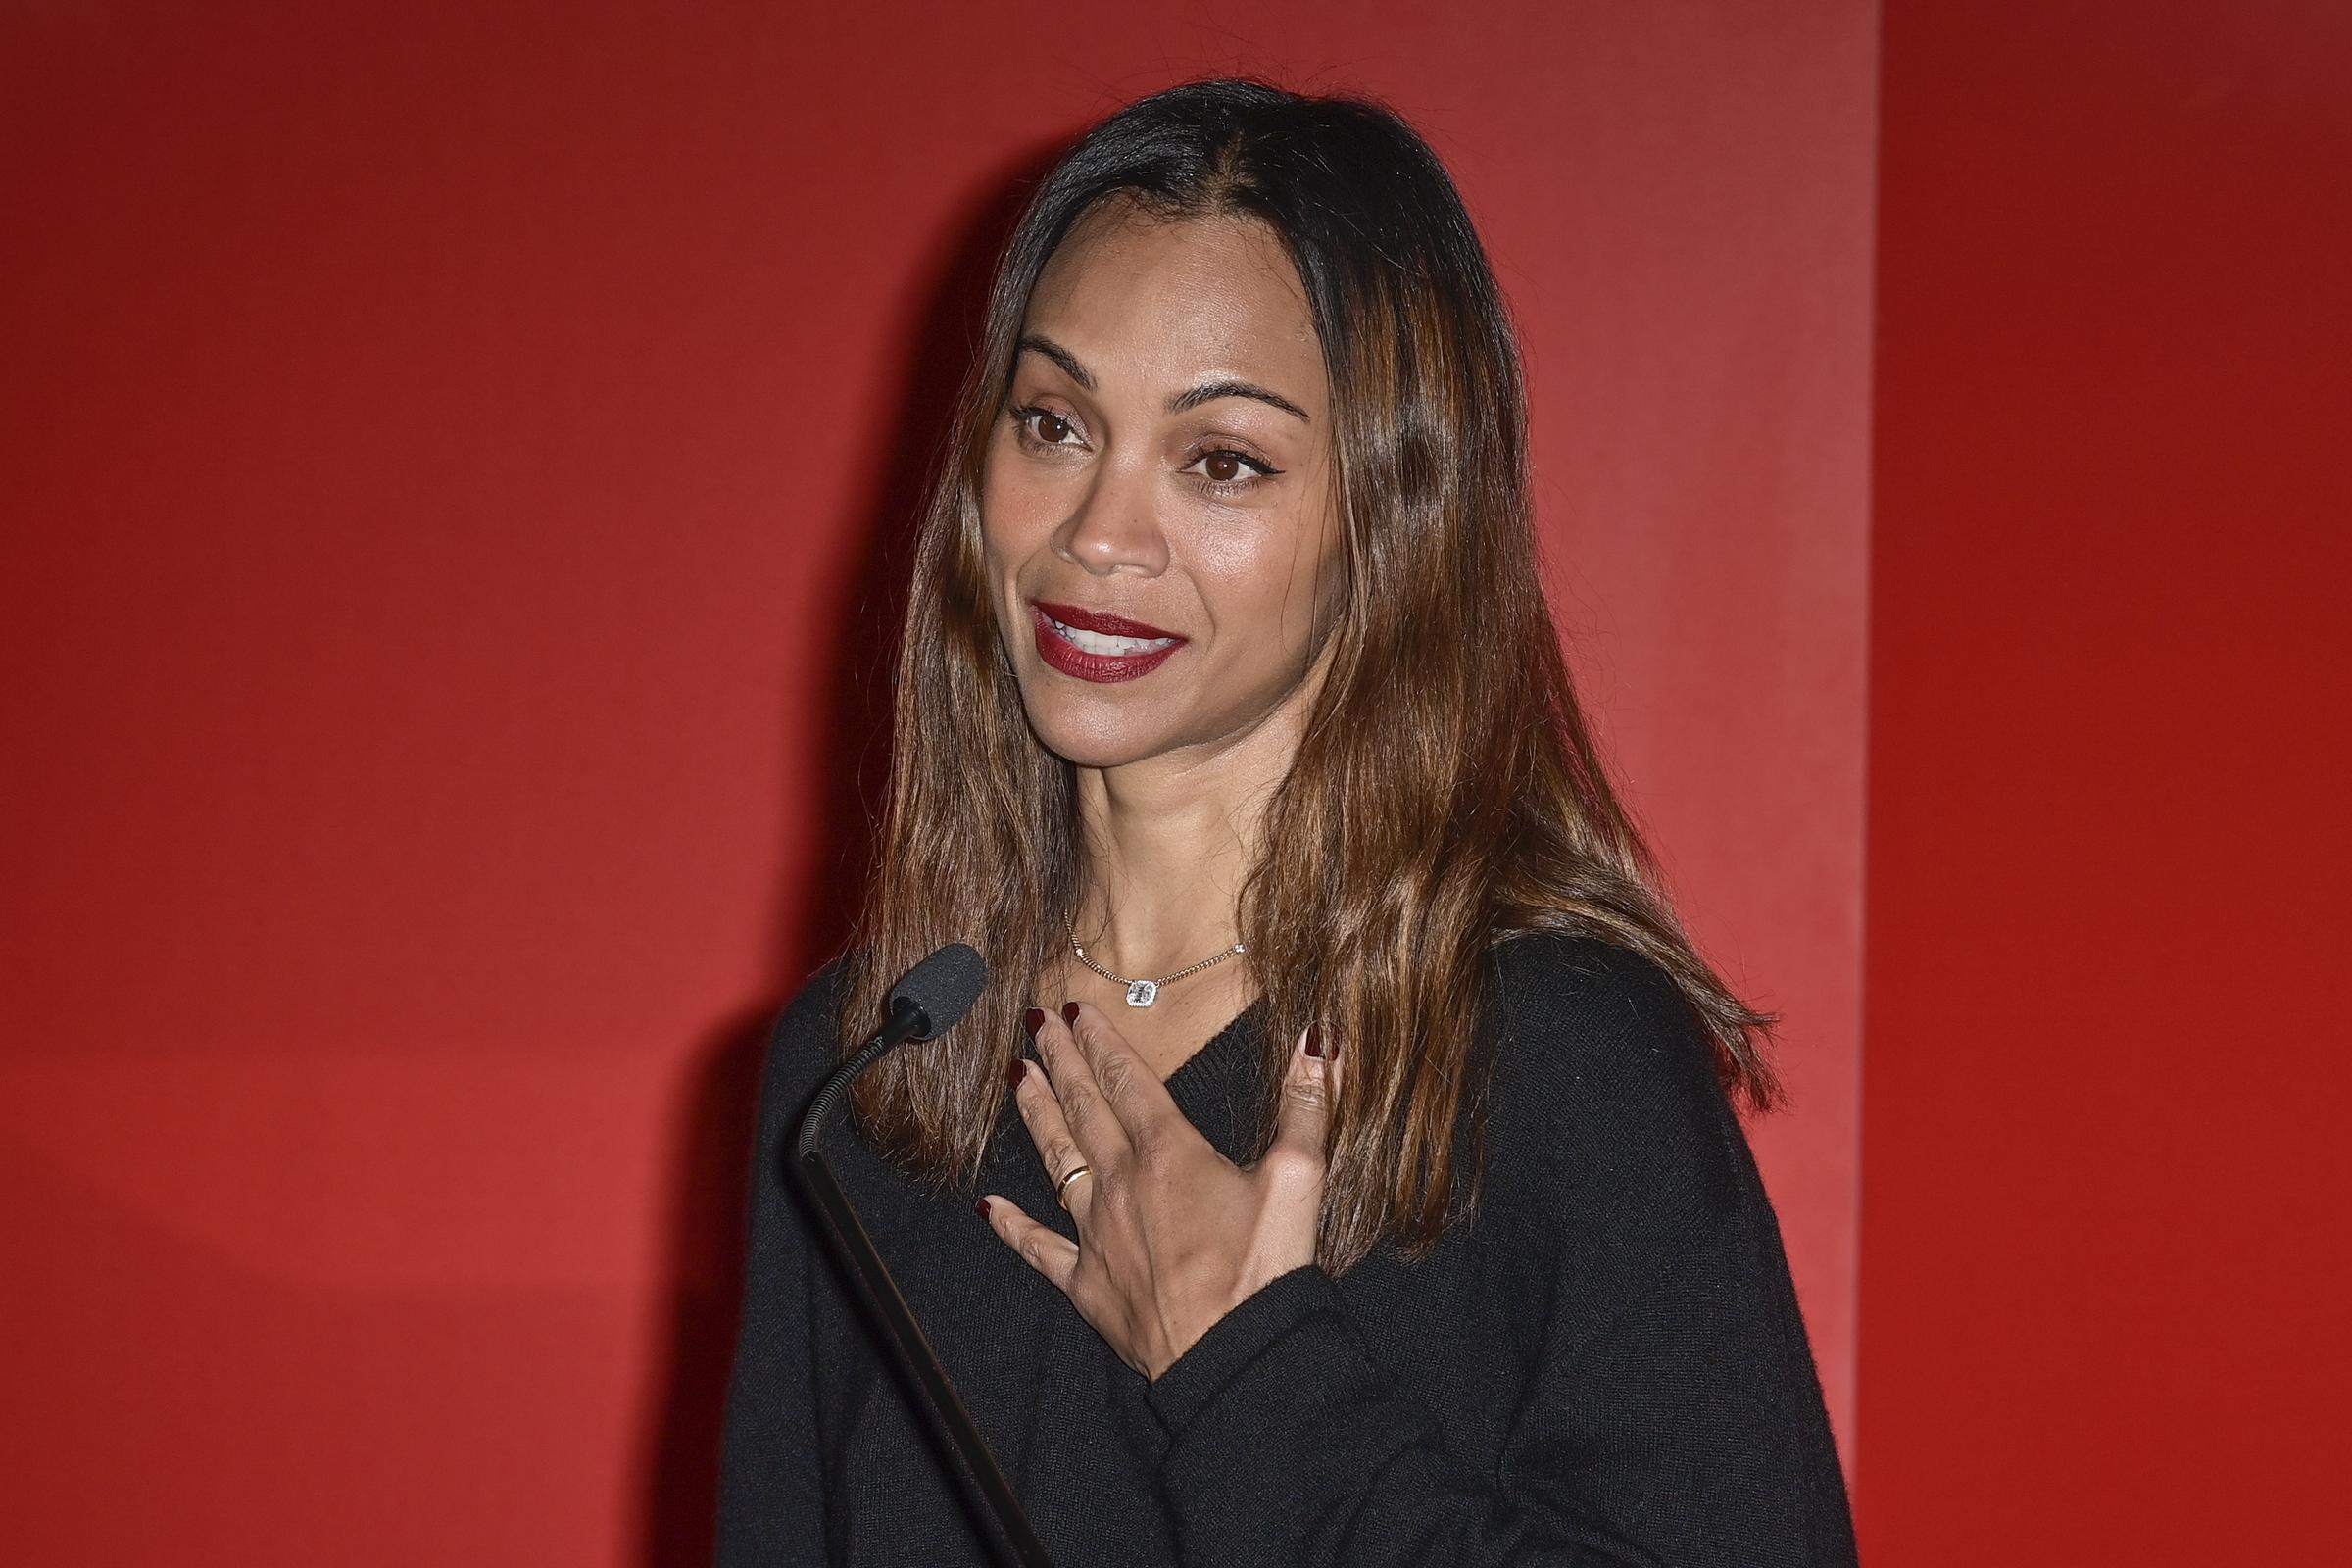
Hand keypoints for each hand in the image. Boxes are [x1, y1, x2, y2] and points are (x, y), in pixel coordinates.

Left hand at [979, 1000, 1335, 1380]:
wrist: (1231, 1357)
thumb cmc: (1264, 1272)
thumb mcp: (1298, 1178)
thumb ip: (1305, 1104)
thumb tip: (1318, 1038)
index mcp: (1169, 1153)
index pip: (1126, 1080)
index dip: (1101, 1041)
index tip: (1078, 1011)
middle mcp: (1122, 1184)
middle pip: (1083, 1109)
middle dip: (1060, 1061)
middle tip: (1036, 1025)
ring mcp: (1096, 1233)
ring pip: (1055, 1161)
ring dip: (1034, 1116)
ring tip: (1017, 1078)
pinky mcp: (1087, 1284)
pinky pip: (1038, 1249)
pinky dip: (1011, 1225)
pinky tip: (986, 1205)